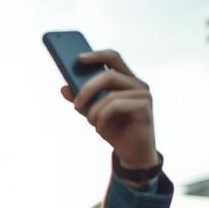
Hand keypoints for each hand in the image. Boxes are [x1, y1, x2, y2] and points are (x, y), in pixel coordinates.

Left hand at [59, 50, 156, 169]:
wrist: (130, 152)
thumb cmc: (114, 129)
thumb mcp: (92, 113)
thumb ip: (81, 100)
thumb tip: (64, 88)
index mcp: (126, 80)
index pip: (113, 57)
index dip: (96, 55)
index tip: (78, 58)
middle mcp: (137, 84)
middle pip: (108, 74)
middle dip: (87, 89)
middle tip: (75, 104)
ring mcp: (143, 95)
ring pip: (110, 94)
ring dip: (94, 110)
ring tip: (91, 122)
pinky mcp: (145, 107)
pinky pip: (116, 105)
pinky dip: (102, 117)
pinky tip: (100, 127)